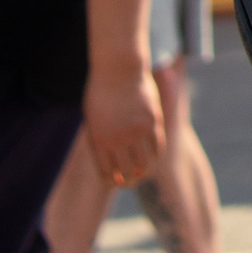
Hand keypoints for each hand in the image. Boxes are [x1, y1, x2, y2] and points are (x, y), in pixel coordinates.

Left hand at [83, 63, 163, 185]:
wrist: (117, 69)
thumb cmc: (100, 91)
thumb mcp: (93, 118)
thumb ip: (100, 137)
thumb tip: (108, 157)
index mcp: (98, 140)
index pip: (106, 172)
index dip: (111, 181)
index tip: (115, 183)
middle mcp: (118, 139)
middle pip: (126, 171)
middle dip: (128, 181)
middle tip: (130, 182)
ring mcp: (137, 131)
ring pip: (144, 163)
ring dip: (144, 172)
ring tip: (143, 173)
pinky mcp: (153, 122)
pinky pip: (158, 146)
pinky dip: (157, 156)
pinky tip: (155, 158)